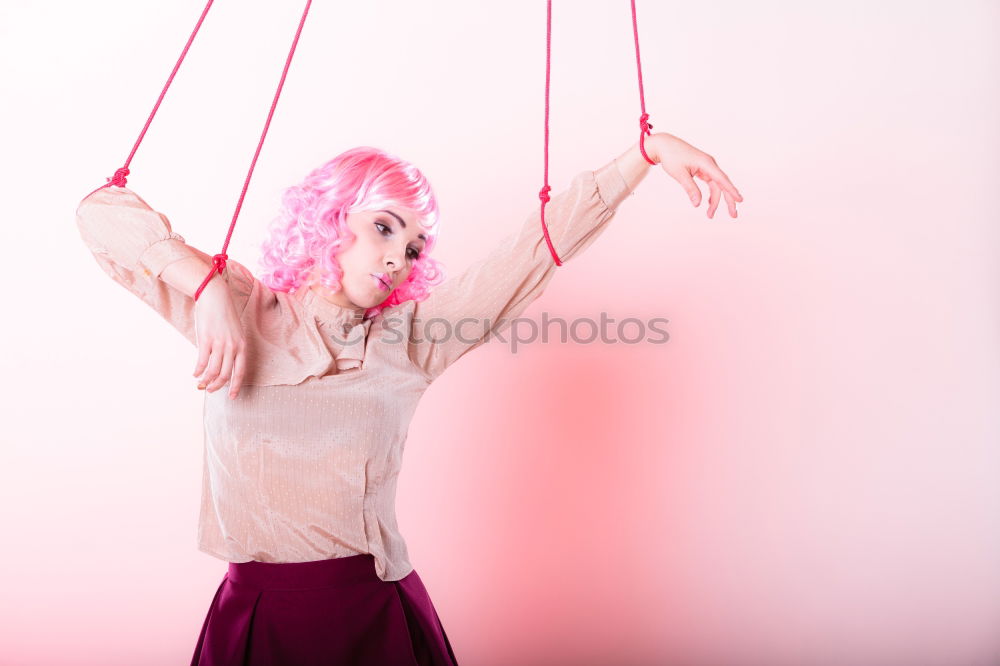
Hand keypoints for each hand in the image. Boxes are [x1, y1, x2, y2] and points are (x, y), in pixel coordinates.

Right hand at [192, 281, 246, 399]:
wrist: (215, 296)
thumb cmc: (224, 314)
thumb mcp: (235, 332)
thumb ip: (232, 347)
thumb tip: (224, 363)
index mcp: (242, 346)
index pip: (241, 372)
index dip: (235, 386)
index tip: (231, 397)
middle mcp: (233, 346)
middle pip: (226, 375)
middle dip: (217, 386)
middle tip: (209, 390)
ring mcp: (220, 344)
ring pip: (213, 371)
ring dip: (206, 381)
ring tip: (200, 384)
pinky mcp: (206, 340)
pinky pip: (202, 362)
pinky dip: (198, 370)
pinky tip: (194, 373)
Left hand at [647, 132, 742, 218]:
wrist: (665, 145)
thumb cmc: (671, 157)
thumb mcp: (680, 174)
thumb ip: (690, 188)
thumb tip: (697, 204)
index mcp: (706, 163)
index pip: (722, 179)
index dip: (731, 191)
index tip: (740, 200)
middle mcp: (710, 164)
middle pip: (723, 184)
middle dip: (728, 200)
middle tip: (733, 215)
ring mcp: (707, 167)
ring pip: (716, 186)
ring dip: (715, 200)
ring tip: (710, 215)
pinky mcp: (702, 169)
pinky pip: (711, 183)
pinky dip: (710, 193)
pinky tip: (708, 203)